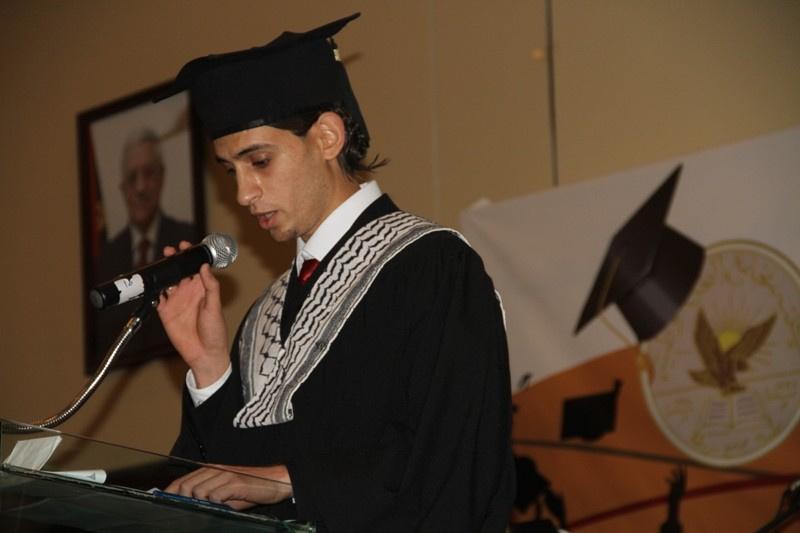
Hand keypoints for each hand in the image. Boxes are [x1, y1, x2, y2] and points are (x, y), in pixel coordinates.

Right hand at [156, 241, 228, 385]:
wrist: (205, 353)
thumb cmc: (215, 331)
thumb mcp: (215, 306)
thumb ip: (210, 286)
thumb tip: (204, 267)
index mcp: (203, 290)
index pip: (196, 268)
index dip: (191, 257)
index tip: (186, 247)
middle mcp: (189, 293)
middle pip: (179, 272)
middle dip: (174, 260)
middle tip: (170, 251)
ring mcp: (176, 302)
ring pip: (167, 282)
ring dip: (163, 272)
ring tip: (161, 263)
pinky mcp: (165, 312)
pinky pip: (156, 298)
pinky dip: (153, 291)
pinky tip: (152, 284)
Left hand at [165, 464, 292, 509]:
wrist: (277, 481)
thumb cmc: (252, 489)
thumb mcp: (228, 494)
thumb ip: (210, 497)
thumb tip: (193, 506)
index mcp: (212, 470)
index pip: (184, 480)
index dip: (171, 490)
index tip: (162, 499)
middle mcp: (216, 470)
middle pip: (187, 485)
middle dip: (182, 498)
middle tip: (185, 509)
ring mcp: (225, 475)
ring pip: (198, 490)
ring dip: (201, 502)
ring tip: (211, 507)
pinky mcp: (234, 483)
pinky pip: (215, 495)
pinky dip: (215, 502)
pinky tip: (223, 505)